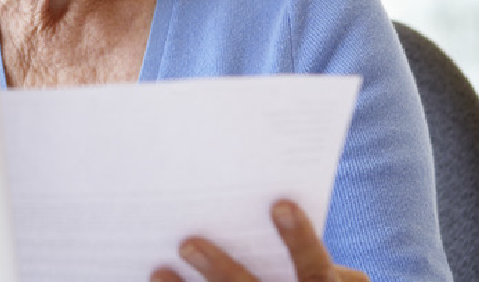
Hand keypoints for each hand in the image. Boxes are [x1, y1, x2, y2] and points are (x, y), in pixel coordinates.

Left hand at [151, 200, 368, 281]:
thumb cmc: (313, 281)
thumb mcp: (322, 271)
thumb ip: (298, 248)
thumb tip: (264, 205)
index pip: (314, 268)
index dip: (300, 239)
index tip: (280, 205)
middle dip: (220, 270)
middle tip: (187, 244)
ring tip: (159, 271)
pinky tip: (156, 279)